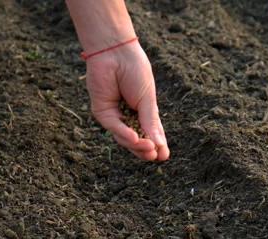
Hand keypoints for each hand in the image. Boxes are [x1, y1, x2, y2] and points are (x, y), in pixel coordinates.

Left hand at [85, 41, 169, 160]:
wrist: (116, 53)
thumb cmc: (135, 70)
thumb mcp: (148, 99)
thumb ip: (150, 121)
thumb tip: (159, 144)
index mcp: (143, 111)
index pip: (150, 133)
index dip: (157, 145)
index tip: (165, 156)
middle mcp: (128, 115)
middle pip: (137, 140)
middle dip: (146, 149)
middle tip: (155, 155)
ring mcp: (115, 115)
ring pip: (125, 138)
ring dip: (137, 144)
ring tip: (149, 147)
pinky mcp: (102, 112)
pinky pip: (114, 128)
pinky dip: (124, 134)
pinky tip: (135, 138)